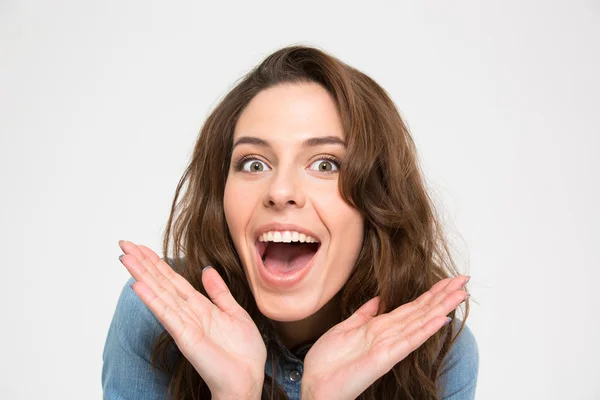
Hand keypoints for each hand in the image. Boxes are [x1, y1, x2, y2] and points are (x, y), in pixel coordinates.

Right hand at [118, 240, 266, 398]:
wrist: (248, 378)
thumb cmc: (243, 352)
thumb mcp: (234, 312)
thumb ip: (219, 292)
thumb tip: (206, 270)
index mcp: (199, 306)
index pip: (173, 279)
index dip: (158, 262)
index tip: (142, 246)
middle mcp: (187, 313)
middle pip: (161, 282)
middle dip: (143, 263)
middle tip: (124, 243)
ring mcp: (183, 324)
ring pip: (159, 293)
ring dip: (141, 274)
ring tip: (125, 257)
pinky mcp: (185, 336)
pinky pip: (166, 314)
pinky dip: (151, 299)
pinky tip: (137, 285)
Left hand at [301, 275, 469, 399]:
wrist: (315, 383)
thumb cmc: (328, 360)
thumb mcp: (346, 328)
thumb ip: (364, 314)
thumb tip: (378, 300)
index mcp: (381, 327)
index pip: (412, 307)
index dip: (430, 293)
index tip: (448, 280)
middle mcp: (390, 335)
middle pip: (422, 311)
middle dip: (443, 295)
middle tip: (464, 279)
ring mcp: (390, 346)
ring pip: (421, 321)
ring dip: (441, 307)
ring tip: (461, 293)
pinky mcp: (386, 357)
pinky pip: (409, 340)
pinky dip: (426, 329)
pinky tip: (442, 318)